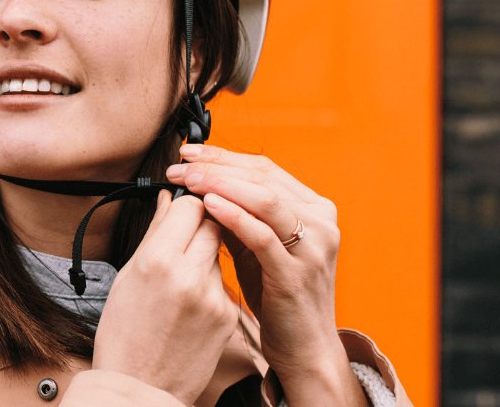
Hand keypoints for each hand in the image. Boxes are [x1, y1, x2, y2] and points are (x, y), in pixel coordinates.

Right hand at [92, 193, 236, 403]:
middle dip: (200, 222)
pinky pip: (223, 282)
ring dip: (204, 252)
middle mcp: (190, 275)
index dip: (186, 204)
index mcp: (157, 261)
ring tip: (181, 277)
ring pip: (219, 251)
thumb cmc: (123, 333)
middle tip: (183, 235)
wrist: (140, 387)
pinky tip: (190, 302)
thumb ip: (155, 233)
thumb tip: (168, 200)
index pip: (190, 207)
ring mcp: (214, 297)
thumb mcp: (128, 277)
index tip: (181, 209)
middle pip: (212, 223)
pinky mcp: (228, 316)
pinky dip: (210, 282)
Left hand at [165, 144, 366, 405]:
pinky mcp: (297, 273)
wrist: (304, 347)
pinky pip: (263, 236)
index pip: (264, 168)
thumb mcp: (256, 246)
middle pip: (263, 178)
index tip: (188, 153)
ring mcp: (313, 247)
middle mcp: (319, 222)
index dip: (223, 156)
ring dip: (221, 184)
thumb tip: (196, 184)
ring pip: (265, 199)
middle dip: (216, 167)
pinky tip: (209, 206)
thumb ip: (235, 214)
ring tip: (189, 180)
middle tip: (180, 166)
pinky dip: (234, 216)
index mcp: (313, 208)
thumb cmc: (277, 294)